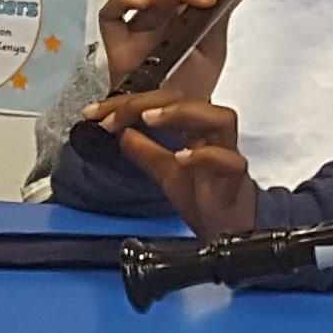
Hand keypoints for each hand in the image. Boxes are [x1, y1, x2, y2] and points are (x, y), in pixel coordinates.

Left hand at [95, 93, 256, 236]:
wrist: (227, 231)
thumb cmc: (205, 198)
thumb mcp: (164, 172)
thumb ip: (145, 151)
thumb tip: (121, 133)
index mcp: (194, 130)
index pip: (162, 103)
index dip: (127, 104)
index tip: (96, 113)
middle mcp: (212, 136)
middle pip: (188, 101)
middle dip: (147, 103)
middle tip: (113, 115)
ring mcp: (227, 154)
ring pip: (220, 118)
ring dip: (182, 114)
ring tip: (149, 119)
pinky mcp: (236, 178)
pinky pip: (228, 160)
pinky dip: (204, 155)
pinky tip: (181, 157)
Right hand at [99, 0, 240, 82]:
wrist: (174, 123)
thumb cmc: (187, 87)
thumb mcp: (213, 48)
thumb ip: (222, 17)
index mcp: (182, 7)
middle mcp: (159, 11)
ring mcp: (138, 24)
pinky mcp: (118, 42)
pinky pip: (110, 13)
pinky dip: (124, 1)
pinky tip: (145, 4)